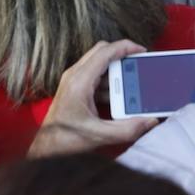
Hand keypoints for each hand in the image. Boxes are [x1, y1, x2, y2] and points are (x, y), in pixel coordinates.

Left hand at [28, 40, 157, 157]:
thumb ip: (127, 129)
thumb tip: (149, 120)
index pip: (105, 52)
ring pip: (99, 63)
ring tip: (131, 87)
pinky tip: (117, 99)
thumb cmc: (65, 139)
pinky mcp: (74, 87)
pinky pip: (95, 75)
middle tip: (139, 66)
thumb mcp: (100, 136)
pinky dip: (108, 81)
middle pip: (102, 52)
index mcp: (80, 81)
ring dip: (116, 72)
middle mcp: (75, 75)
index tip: (142, 51)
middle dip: (123, 56)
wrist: (45, 146)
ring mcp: (73, 79)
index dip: (126, 47)